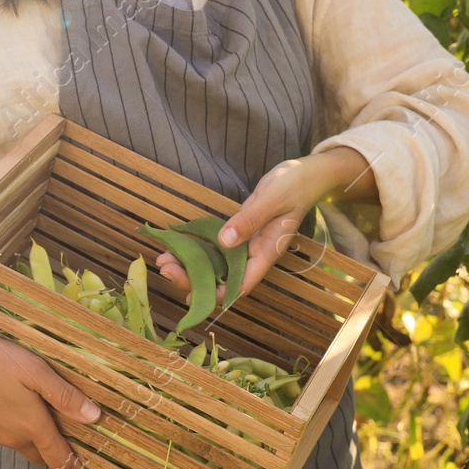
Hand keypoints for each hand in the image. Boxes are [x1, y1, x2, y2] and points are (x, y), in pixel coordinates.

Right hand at [0, 322, 99, 468]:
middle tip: (56, 435)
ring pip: (10, 441)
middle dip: (48, 449)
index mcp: (30, 426)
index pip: (59, 458)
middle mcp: (8, 439)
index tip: (82, 468)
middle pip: (36, 454)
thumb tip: (94, 418)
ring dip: (19, 432)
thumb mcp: (34, 369)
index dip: (74, 465)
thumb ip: (64, 395)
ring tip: (19, 405)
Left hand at [154, 149, 372, 302]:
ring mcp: (247, 243)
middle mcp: (255, 253)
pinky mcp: (240, 232)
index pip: (241, 283)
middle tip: (165, 267)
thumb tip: (224, 242)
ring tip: (163, 258)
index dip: (217, 294)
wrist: (305, 173)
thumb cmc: (293, 185)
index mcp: (267, 251)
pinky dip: (198, 247)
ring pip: (217, 262)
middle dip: (194, 277)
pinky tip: (178, 245)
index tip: (192, 294)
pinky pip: (217, 246)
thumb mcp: (271, 199)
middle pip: (223, 277)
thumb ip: (249, 220)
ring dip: (191, 263)